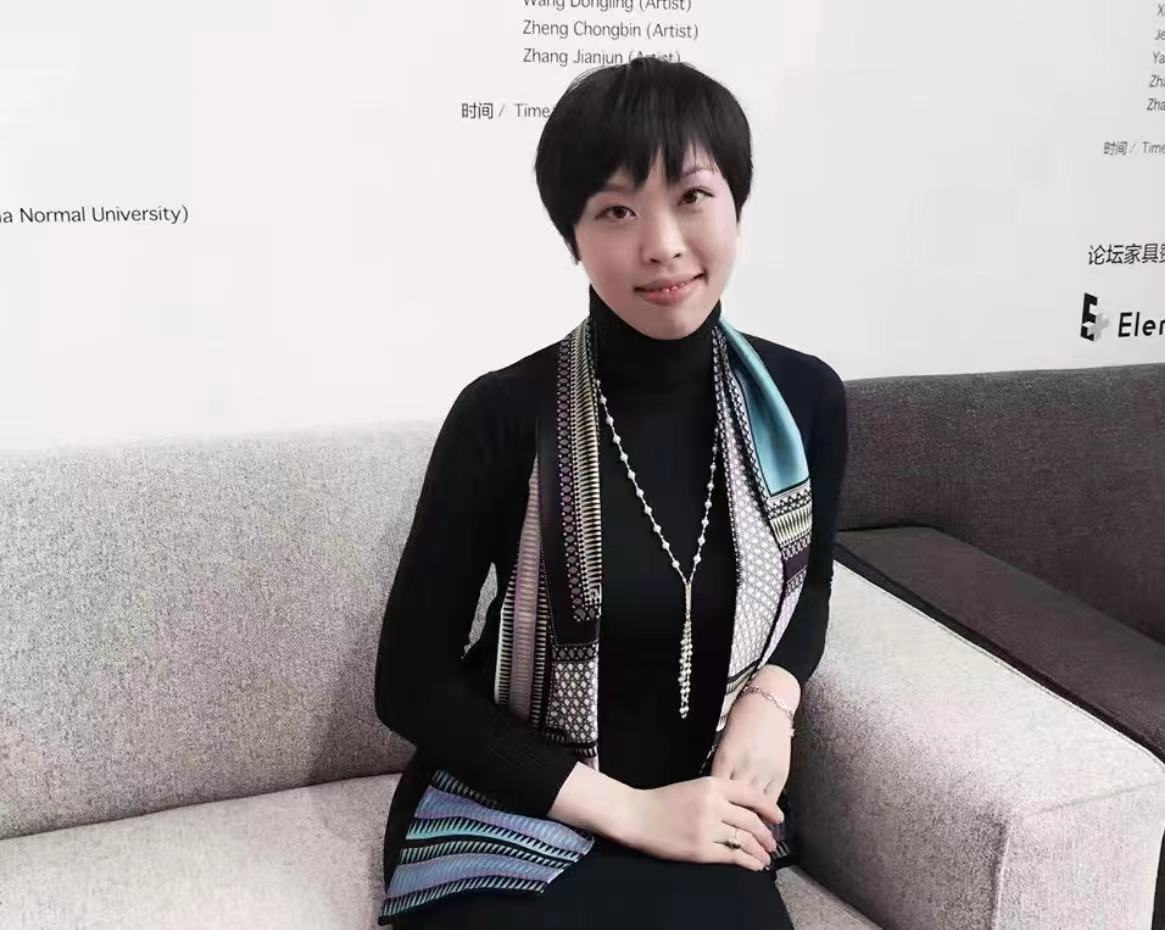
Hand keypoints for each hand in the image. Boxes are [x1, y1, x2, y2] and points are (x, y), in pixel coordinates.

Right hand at [620, 776, 782, 870]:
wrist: (637, 815)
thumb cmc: (663, 801)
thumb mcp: (694, 787)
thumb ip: (719, 794)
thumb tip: (746, 810)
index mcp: (712, 784)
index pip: (750, 794)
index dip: (769, 807)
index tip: (778, 816)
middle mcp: (713, 804)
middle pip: (751, 819)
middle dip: (766, 833)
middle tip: (773, 840)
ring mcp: (707, 828)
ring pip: (744, 839)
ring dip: (760, 850)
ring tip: (766, 856)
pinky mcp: (701, 849)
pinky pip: (733, 856)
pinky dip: (748, 861)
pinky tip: (754, 864)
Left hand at [708, 674, 794, 843]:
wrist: (769, 704)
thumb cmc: (742, 719)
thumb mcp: (725, 742)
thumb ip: (721, 765)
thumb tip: (716, 789)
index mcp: (727, 757)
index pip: (718, 791)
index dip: (714, 809)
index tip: (709, 825)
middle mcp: (746, 766)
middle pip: (736, 803)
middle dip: (732, 824)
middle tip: (728, 843)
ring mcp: (765, 770)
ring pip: (756, 806)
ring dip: (752, 825)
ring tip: (747, 844)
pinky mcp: (780, 772)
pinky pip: (772, 799)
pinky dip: (766, 814)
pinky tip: (764, 827)